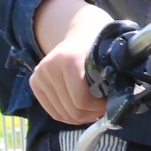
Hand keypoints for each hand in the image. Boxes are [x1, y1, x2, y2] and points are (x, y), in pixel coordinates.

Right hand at [30, 0, 112, 124]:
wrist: (81, 34)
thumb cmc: (98, 50)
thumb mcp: (108, 61)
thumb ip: (110, 82)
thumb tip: (115, 108)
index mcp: (68, 60)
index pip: (82, 101)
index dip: (99, 108)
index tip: (109, 103)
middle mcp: (49, 67)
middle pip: (72, 110)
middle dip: (91, 114)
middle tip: (101, 108)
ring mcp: (39, 75)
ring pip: (62, 115)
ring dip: (80, 116)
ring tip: (91, 108)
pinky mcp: (34, 82)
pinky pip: (53, 112)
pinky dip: (68, 115)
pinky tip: (79, 108)